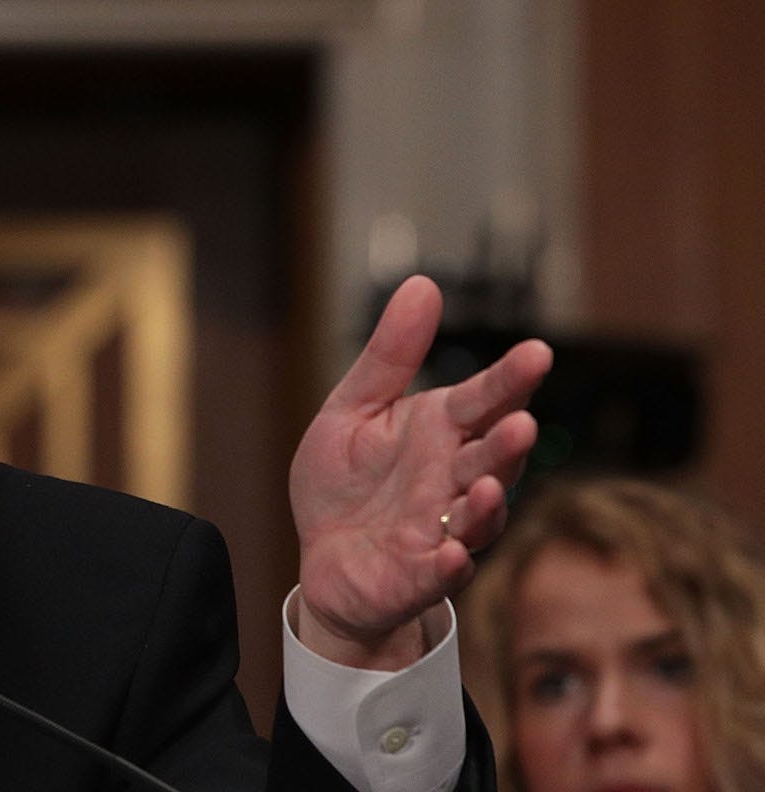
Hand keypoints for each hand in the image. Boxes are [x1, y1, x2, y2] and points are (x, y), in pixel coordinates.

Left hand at [290, 275, 552, 668]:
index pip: (482, 400)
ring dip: (488, 503)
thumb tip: (422, 284)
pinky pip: (441, 573)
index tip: (536, 352)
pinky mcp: (420, 576)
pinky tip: (451, 554)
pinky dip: (450, 566)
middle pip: (490, 458)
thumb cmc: (347, 481)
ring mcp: (442, 530)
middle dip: (507, 443)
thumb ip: (390, 355)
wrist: (323, 559)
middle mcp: (452, 479)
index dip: (509, 379)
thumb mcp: (354, 408)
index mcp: (439, 431)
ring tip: (489, 484)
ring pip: (478, 516)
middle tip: (520, 422)